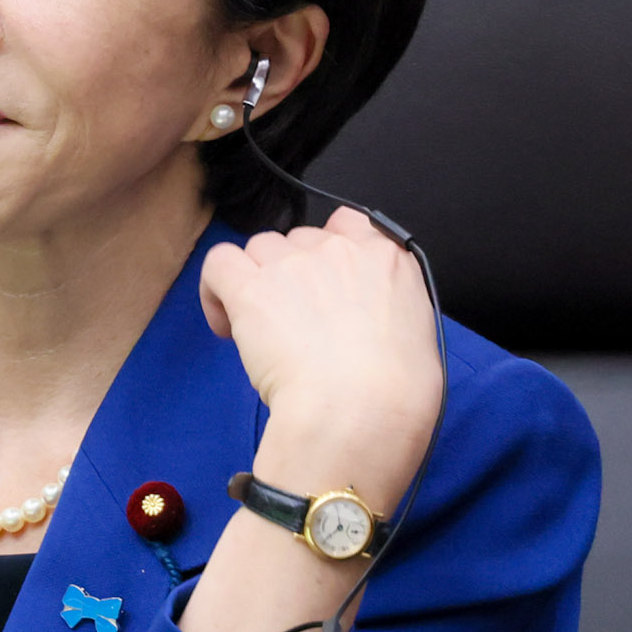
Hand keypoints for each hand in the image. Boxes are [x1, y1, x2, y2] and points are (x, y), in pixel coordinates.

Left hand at [198, 207, 441, 514]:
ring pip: (259, 248)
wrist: (362, 408)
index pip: (345, 224)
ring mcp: (293, 265)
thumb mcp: (417, 334)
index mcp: (386, 259)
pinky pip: (218, 263)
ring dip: (256, 279)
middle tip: (292, 322)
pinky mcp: (252, 288)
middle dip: (291, 274)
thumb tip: (362, 320)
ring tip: (258, 328)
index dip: (325, 252)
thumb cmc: (396, 392)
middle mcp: (339, 250)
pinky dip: (214, 290)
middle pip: (298, 241)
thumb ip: (386, 307)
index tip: (320, 283)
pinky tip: (226, 324)